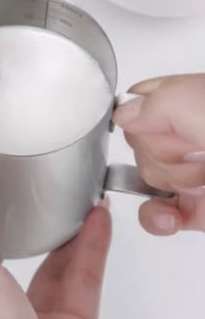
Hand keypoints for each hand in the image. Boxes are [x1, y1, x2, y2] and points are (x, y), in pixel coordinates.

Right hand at [113, 74, 204, 234]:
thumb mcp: (198, 103)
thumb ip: (155, 102)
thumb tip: (122, 115)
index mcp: (187, 99)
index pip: (137, 101)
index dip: (138, 115)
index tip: (155, 121)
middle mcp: (187, 134)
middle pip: (136, 141)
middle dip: (161, 151)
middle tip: (195, 147)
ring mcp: (190, 171)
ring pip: (144, 176)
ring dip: (170, 181)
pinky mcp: (194, 207)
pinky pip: (155, 214)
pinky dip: (157, 218)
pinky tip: (169, 214)